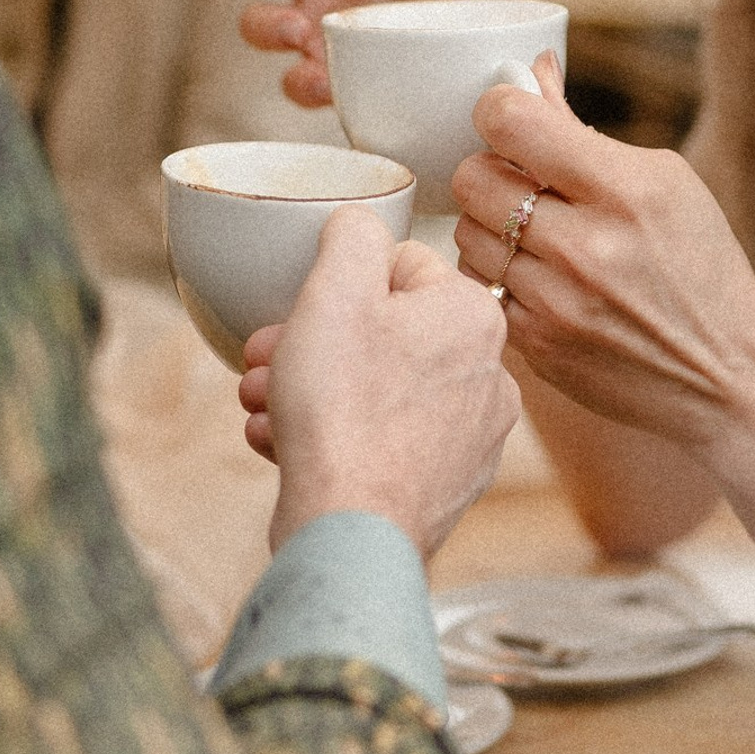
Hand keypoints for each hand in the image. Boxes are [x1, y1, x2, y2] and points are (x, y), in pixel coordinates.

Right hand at [239, 208, 519, 557]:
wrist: (350, 529)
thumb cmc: (343, 408)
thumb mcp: (335, 291)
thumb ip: (353, 236)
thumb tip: (360, 224)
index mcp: (475, 316)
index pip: (401, 266)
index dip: (335, 285)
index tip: (296, 311)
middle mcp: (491, 375)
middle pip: (385, 334)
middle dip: (313, 343)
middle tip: (264, 359)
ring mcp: (471, 439)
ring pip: (376, 390)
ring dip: (310, 391)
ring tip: (263, 406)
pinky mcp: (445, 488)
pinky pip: (381, 442)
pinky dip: (333, 439)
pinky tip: (284, 446)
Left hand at [451, 56, 754, 450]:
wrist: (723, 374)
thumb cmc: (698, 265)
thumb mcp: (664, 181)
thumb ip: (583, 131)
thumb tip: (528, 72)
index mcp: (625, 190)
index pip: (512, 122)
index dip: (499, 110)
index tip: (511, 121)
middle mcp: (584, 247)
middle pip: (472, 177)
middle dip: (490, 170)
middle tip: (520, 183)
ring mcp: (554, 303)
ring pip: (465, 233)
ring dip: (487, 225)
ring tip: (530, 233)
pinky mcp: (535, 346)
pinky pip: (475, 288)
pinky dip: (496, 274)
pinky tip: (533, 276)